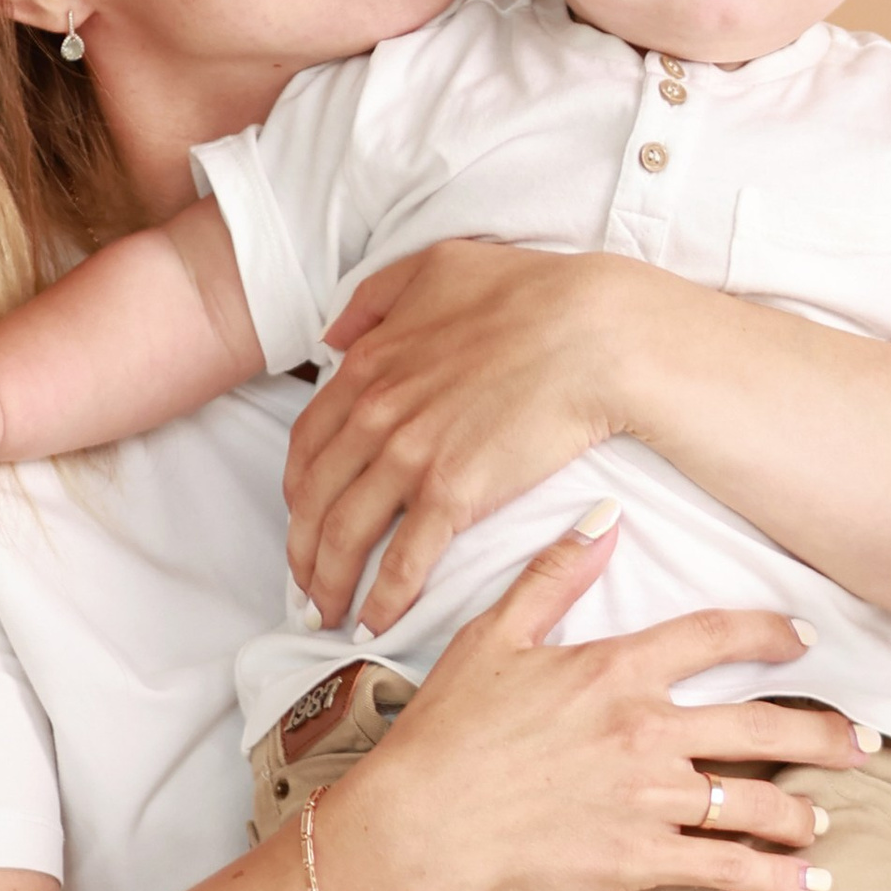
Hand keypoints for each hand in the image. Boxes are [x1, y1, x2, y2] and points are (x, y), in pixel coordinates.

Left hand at [283, 243, 628, 635]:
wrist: (593, 329)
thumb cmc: (529, 292)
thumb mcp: (435, 267)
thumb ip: (375, 299)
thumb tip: (333, 335)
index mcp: (369, 365)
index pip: (308, 443)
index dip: (297, 492)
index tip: (302, 520)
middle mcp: (375, 414)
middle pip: (315, 499)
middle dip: (302, 551)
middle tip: (304, 585)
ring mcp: (411, 456)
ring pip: (345, 535)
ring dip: (329, 583)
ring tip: (329, 616)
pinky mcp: (453, 492)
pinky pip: (403, 559)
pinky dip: (384, 598)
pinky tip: (378, 622)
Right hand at [302, 507, 875, 890]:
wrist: (422, 821)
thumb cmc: (448, 730)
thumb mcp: (491, 637)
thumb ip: (553, 576)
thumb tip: (604, 518)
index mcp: (617, 670)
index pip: (717, 638)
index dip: (770, 635)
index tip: (805, 640)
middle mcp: (649, 730)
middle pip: (764, 725)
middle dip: (824, 735)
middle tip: (863, 743)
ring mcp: (650, 799)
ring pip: (755, 802)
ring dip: (801, 812)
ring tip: (824, 819)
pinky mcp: (639, 859)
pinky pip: (726, 870)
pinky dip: (774, 879)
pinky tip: (807, 886)